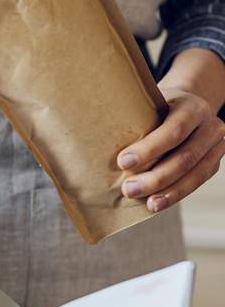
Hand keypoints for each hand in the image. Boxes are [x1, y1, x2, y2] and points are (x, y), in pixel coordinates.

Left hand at [118, 86, 224, 211]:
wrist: (187, 107)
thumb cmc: (159, 108)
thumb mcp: (149, 103)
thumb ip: (134, 117)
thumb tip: (94, 137)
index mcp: (192, 107)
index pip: (173, 130)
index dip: (149, 149)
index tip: (122, 162)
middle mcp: (211, 126)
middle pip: (185, 157)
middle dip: (155, 177)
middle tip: (128, 189)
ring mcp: (216, 146)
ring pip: (194, 174)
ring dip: (167, 192)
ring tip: (146, 203)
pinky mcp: (213, 163)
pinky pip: (196, 182)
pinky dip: (175, 194)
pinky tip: (157, 203)